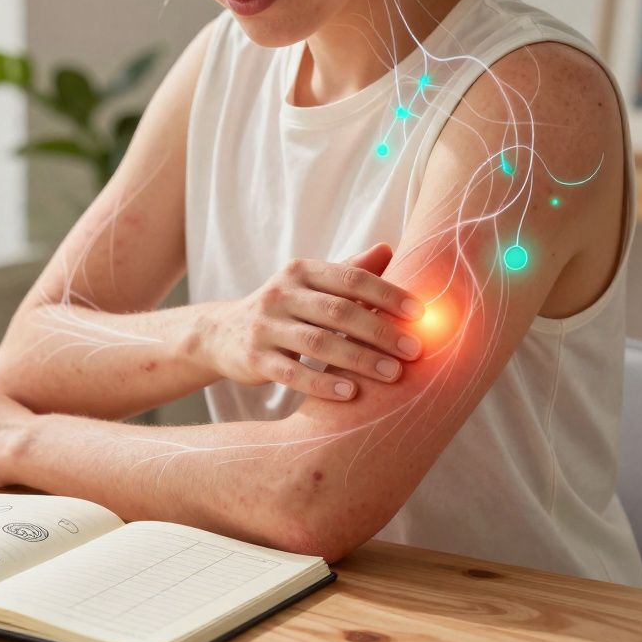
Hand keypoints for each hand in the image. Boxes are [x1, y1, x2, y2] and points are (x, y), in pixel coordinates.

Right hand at [194, 243, 424, 400]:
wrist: (220, 334)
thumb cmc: (283, 308)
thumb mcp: (309, 284)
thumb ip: (348, 270)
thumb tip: (389, 248)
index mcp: (300, 271)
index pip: (351, 278)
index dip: (387, 294)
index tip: (421, 314)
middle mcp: (280, 293)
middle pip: (338, 311)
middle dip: (381, 331)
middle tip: (415, 350)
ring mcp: (265, 326)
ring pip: (318, 343)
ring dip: (360, 359)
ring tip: (394, 375)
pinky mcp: (254, 358)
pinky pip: (292, 373)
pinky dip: (322, 384)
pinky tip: (350, 394)